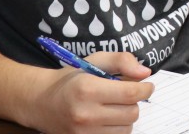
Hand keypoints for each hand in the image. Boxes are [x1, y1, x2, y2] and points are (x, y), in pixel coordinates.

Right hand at [31, 52, 152, 133]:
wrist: (41, 102)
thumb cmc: (71, 79)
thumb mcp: (95, 61)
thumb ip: (122, 61)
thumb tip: (145, 73)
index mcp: (88, 89)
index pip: (131, 93)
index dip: (146, 89)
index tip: (147, 86)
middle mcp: (86, 114)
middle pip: (131, 113)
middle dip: (134, 102)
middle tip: (125, 95)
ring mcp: (83, 133)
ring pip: (126, 129)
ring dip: (126, 117)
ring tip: (114, 107)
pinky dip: (117, 129)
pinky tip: (108, 119)